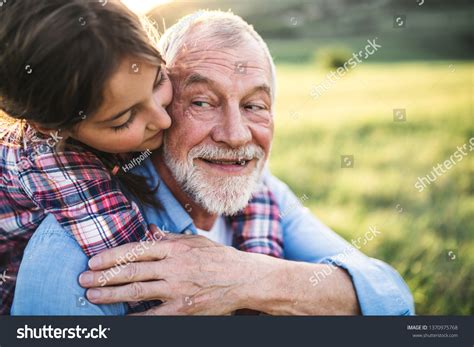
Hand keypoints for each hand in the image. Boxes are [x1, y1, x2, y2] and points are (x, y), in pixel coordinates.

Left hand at [78, 226, 254, 314]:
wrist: (243, 278)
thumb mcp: (195, 241)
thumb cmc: (219, 258)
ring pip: (138, 291)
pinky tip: (120, 319)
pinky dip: (135, 318)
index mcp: (175, 248)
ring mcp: (178, 288)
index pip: (137, 249)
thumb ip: (170, 237)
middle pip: (132, 270)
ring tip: (92, 296)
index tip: (93, 261)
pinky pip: (154, 315)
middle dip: (104, 276)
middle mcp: (174, 266)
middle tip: (83, 279)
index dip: (112, 256)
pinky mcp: (183, 308)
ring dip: (111, 294)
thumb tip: (150, 230)